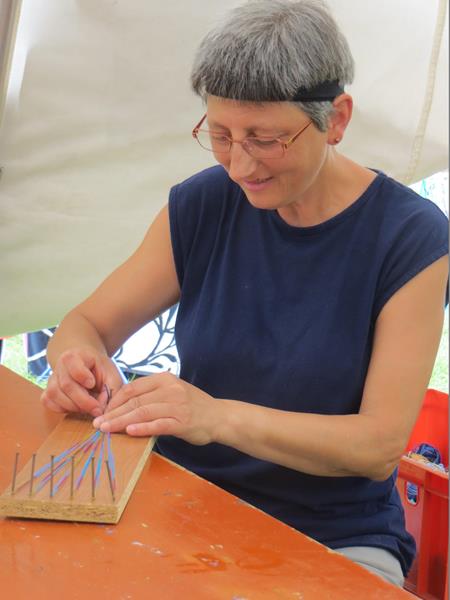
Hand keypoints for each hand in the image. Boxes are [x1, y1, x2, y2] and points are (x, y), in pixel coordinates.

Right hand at [40, 348, 124, 416]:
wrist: (87, 366)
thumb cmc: (100, 371)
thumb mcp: (112, 375)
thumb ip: (111, 390)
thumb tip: (101, 409)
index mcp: (76, 356)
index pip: (74, 366)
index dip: (83, 377)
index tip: (92, 384)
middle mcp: (60, 366)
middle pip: (66, 385)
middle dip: (83, 401)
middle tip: (97, 409)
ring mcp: (52, 378)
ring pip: (54, 395)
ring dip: (73, 406)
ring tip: (87, 408)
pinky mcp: (47, 391)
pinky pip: (48, 402)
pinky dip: (62, 409)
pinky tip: (75, 408)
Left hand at [92, 372, 222, 444]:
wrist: (219, 416)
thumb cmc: (192, 406)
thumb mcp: (172, 392)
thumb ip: (151, 395)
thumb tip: (122, 405)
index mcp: (165, 379)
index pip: (132, 388)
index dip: (114, 400)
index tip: (102, 411)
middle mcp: (170, 389)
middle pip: (134, 401)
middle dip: (113, 413)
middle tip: (98, 423)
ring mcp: (177, 405)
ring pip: (142, 412)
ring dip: (121, 422)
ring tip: (106, 429)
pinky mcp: (182, 422)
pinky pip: (158, 424)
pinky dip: (142, 428)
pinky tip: (129, 431)